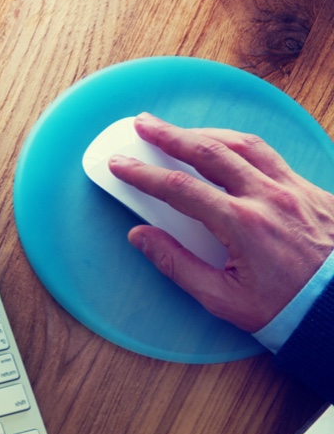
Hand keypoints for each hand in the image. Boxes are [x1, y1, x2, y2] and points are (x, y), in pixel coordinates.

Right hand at [106, 113, 333, 331]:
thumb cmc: (287, 309)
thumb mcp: (223, 299)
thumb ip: (176, 265)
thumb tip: (141, 237)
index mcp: (243, 225)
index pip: (179, 188)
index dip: (143, 173)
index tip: (120, 164)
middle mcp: (269, 198)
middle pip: (210, 152)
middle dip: (170, 135)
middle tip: (144, 124)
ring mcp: (296, 190)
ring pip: (245, 145)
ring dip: (208, 134)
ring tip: (184, 131)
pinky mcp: (314, 192)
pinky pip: (274, 158)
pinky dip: (244, 148)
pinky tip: (231, 152)